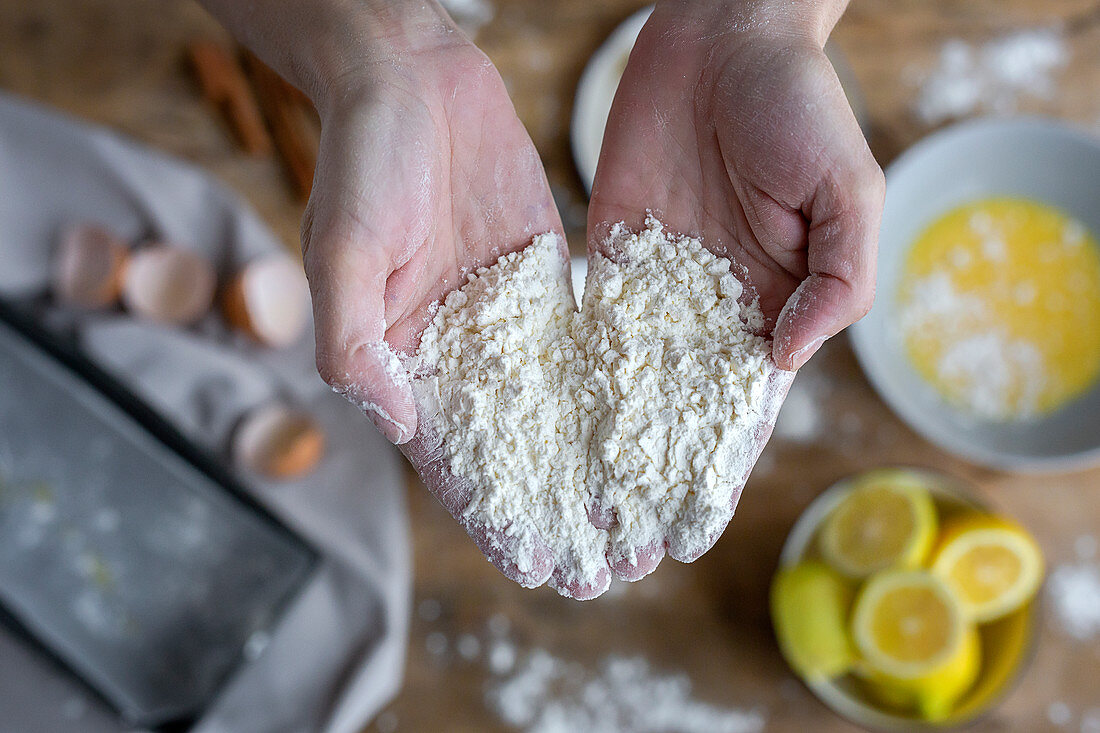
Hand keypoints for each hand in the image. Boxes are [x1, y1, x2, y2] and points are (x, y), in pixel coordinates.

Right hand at [297, 12, 589, 590]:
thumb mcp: (342, 249)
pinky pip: (581, 348)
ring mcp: (503, 321)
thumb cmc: (361, 158)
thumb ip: (357, 342)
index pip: (448, 457)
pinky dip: (612, 392)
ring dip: (591, 468)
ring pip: (553, 410)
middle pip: (510, 449)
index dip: (490, 515)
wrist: (410, 77)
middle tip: (605, 567)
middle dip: (553, 509)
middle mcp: (455, 350)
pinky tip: (652, 430)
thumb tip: (396, 422)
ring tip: (638, 521)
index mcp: (400, 358)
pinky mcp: (542, 284)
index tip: (534, 567)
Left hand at [585, 0, 882, 576]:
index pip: (740, 412)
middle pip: (672, 416)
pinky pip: (583, 325)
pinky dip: (561, 377)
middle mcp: (710, 313)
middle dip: (641, 484)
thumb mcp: (848, 189)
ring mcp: (656, 288)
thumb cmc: (799, 105)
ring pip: (622, 384)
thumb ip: (837, 279)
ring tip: (558, 510)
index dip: (713, 476)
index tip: (681, 540)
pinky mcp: (607, 257)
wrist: (724, 33)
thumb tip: (786, 357)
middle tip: (603, 553)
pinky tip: (532, 425)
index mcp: (774, 311)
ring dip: (593, 449)